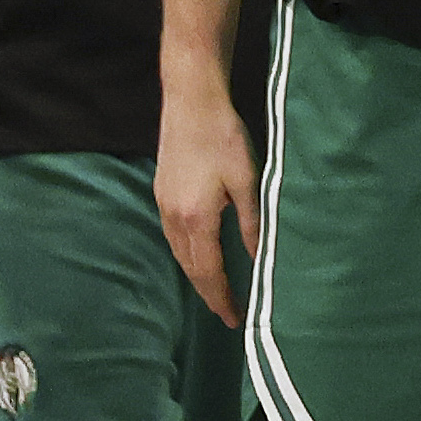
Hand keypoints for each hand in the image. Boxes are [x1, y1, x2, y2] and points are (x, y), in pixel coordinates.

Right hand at [156, 86, 260, 322]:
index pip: (208, 272)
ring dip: (196, 275)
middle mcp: (174, 217)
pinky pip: (173, 236)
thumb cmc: (223, 137)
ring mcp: (163, 204)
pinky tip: (198, 255)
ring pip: (179, 253)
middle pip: (190, 268)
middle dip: (208, 293)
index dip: (221, 298)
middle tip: (227, 314)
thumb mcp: (248, 181)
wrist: (191, 101)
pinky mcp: (162, 192)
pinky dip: (187, 254)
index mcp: (196, 218)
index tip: (234, 319)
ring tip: (215, 291)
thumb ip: (252, 222)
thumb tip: (259, 258)